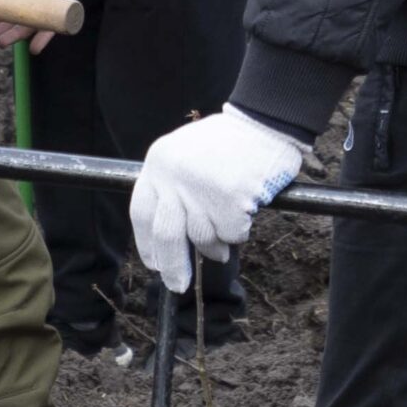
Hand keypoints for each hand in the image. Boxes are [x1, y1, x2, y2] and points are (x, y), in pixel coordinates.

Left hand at [0, 0, 61, 52]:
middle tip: (0, 42)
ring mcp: (19, 0)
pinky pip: (1, 16)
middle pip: (29, 24)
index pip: (50, 16)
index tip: (34, 48)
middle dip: (15, 35)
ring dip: (3, 32)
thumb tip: (36, 5)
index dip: (44, 34)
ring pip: (13, 23)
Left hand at [129, 107, 309, 292]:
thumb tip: (172, 243)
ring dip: (218, 241)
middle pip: (167, 234)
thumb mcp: (186, 155)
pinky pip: (232, 234)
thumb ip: (175, 191)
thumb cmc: (229, 143)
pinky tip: (247, 205)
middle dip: (174, 266)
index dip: (147, 244)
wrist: (263, 121)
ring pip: (203, 237)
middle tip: (179, 285)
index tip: (155, 265)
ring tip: (230, 219)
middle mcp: (173, 174)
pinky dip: (241, 229)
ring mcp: (199, 186)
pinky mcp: (228, 197)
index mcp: (158, 162)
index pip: (142, 213)